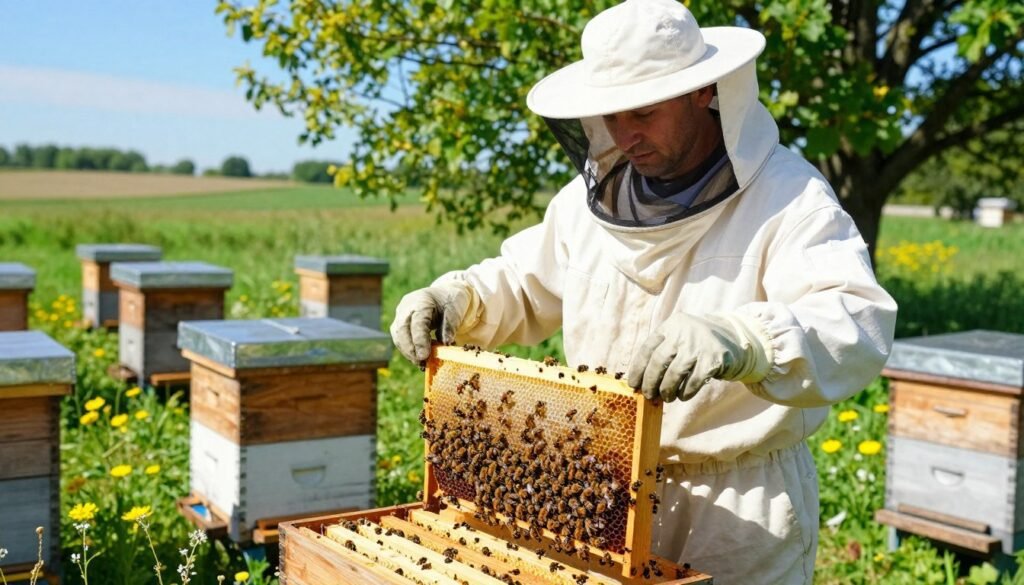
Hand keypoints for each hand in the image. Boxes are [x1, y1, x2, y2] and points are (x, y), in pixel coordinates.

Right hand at [390, 281, 476, 362]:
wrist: (444, 293)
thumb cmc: (451, 300)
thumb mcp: (456, 310)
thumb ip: (450, 326)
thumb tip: (446, 344)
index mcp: (422, 300)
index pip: (417, 322)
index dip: (419, 340)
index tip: (424, 356)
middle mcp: (407, 307)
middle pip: (402, 330)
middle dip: (410, 349)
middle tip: (421, 363)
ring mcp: (401, 315)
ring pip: (398, 336)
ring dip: (409, 352)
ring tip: (422, 364)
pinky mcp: (400, 324)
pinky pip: (400, 339)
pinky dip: (409, 350)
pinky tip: (420, 358)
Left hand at [626, 312, 770, 401]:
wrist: (736, 341)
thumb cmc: (699, 345)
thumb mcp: (680, 339)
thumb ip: (663, 353)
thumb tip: (641, 381)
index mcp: (671, 325)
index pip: (648, 348)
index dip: (638, 368)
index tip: (634, 384)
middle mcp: (684, 331)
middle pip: (658, 361)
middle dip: (650, 382)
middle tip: (649, 395)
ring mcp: (699, 344)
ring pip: (674, 373)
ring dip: (667, 390)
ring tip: (667, 397)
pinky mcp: (713, 358)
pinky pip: (693, 381)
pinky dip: (685, 392)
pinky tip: (683, 395)